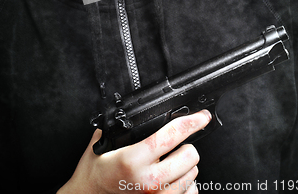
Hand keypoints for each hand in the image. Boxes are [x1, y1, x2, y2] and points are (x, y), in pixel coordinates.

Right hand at [57, 109, 210, 193]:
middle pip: (189, 157)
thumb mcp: (102, 144)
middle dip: (185, 146)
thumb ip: (120, 127)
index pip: (170, 136)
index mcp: (133, 160)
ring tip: (169, 163)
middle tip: (175, 145)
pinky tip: (173, 180)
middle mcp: (148, 181)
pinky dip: (185, 185)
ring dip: (185, 166)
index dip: (190, 122)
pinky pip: (190, 193)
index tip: (201, 117)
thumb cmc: (95, 173)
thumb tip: (139, 112)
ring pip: (192, 175)